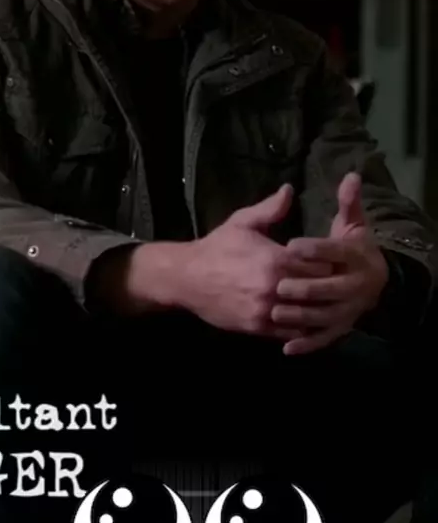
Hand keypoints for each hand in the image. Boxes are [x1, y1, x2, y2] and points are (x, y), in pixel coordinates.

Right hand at [125, 185, 332, 336]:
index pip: (320, 264)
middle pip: (317, 291)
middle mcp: (273, 287)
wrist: (186, 278)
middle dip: (327, 287)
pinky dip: (299, 328)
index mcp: (274, 259)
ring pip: (305, 315)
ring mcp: (265, 310)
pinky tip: (306, 321)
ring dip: (316, 310)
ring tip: (325, 303)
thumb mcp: (242, 222)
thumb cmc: (217, 247)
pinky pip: (288, 333)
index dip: (328, 263)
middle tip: (336, 284)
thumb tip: (290, 189)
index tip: (333, 261)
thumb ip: (270, 208)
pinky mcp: (256, 328)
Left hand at [271, 173, 388, 354]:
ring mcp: (347, 309)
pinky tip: (285, 348)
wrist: (377, 282)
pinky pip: (323, 339)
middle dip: (304, 287)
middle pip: (329, 288)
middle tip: (277, 285)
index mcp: (354, 256)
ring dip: (299, 316)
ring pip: (323, 316)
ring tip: (274, 312)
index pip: (334, 252)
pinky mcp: (340, 328)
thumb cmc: (356, 249)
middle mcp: (354, 285)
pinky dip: (306, 344)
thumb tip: (351, 176)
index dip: (314, 249)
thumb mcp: (352, 224)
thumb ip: (347, 203)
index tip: (291, 245)